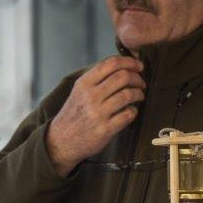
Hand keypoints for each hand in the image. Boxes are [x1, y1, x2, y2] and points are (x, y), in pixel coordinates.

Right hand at [45, 55, 145, 175]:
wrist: (62, 140)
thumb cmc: (75, 113)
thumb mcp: (79, 91)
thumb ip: (97, 79)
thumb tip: (123, 67)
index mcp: (84, 83)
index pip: (111, 64)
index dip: (129, 62)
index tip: (138, 66)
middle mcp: (90, 96)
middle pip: (123, 77)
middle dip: (137, 78)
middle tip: (141, 83)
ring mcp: (98, 113)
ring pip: (128, 94)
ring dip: (139, 94)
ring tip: (139, 96)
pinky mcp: (105, 129)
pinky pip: (128, 114)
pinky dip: (134, 111)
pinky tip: (131, 111)